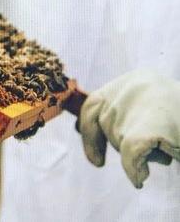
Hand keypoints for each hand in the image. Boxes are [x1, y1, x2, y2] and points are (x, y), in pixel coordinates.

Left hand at [78, 69, 179, 187]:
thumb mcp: (153, 109)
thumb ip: (126, 114)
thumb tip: (88, 137)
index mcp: (134, 78)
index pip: (94, 103)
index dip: (89, 131)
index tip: (96, 160)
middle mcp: (132, 85)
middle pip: (106, 124)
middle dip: (119, 143)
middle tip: (138, 151)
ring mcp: (139, 103)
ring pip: (119, 141)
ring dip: (137, 154)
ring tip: (166, 146)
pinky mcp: (149, 125)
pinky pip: (130, 155)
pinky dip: (133, 169)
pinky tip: (141, 177)